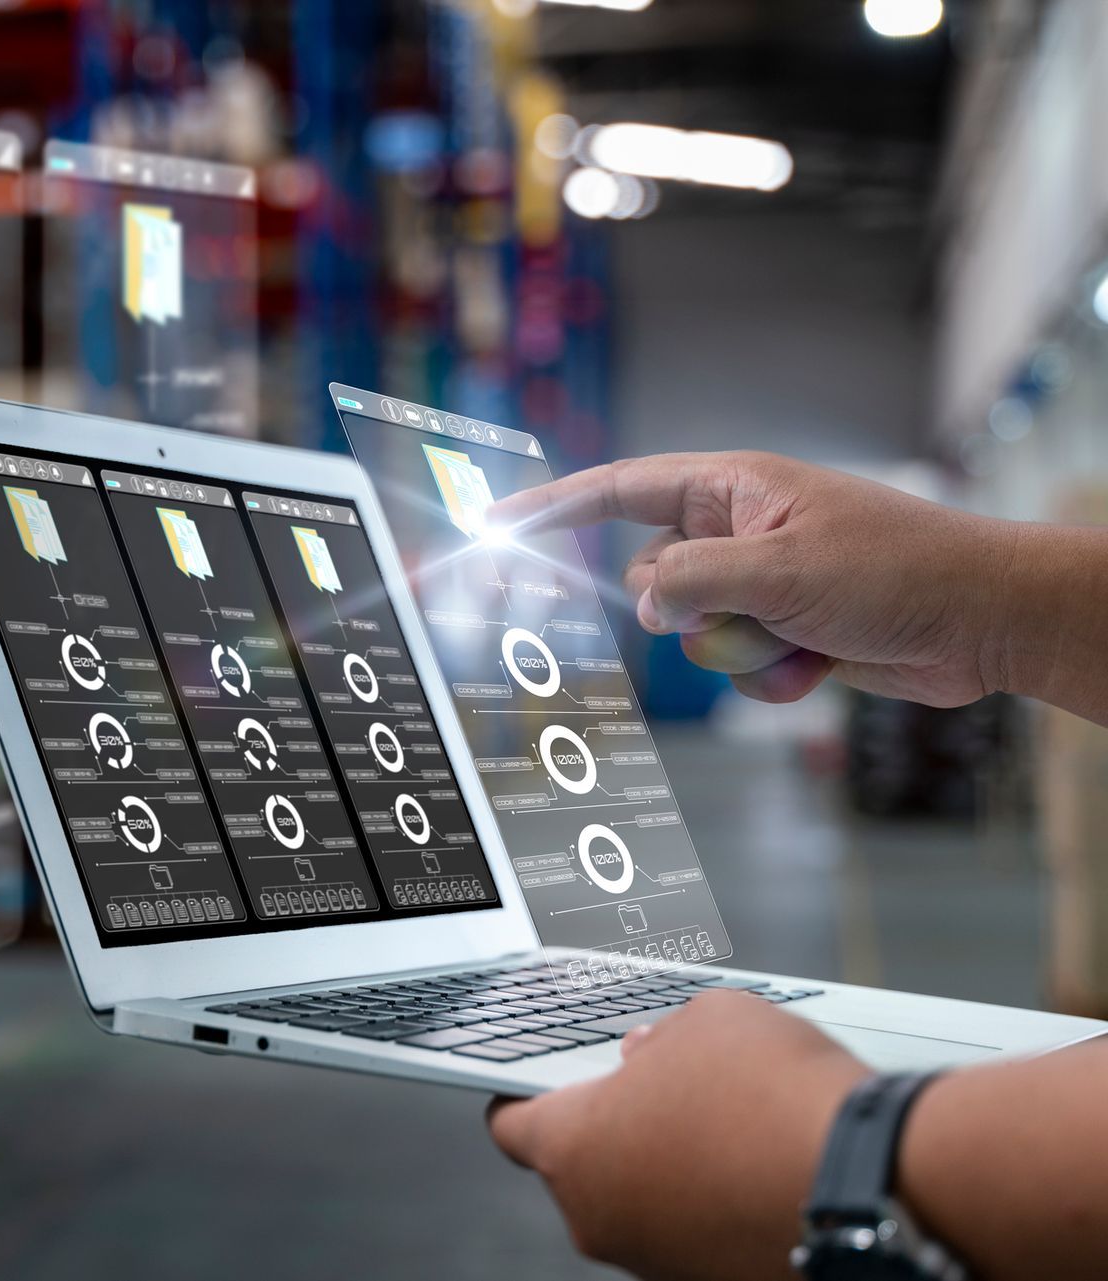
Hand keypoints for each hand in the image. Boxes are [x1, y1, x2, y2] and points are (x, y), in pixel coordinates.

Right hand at [484, 451, 1019, 706]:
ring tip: (800, 640)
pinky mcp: (786, 630)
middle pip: (656, 577)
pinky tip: (816, 666)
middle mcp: (742, 531)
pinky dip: (767, 674)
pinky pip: (736, 664)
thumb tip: (640, 601)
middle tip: (739, 616)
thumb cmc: (899, 570)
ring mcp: (763, 584)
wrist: (984, 622)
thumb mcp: (779, 569)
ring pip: (694, 631)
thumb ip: (691, 581)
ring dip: (736, 650)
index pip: (623, 489)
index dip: (558, 505)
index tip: (503, 523)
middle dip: (686, 611)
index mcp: (734, 488)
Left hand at [487, 991, 868, 1280]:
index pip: (512, 1124)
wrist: (874, 1185)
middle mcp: (600, 1219)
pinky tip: (760, 1170)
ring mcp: (656, 1264)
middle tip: (666, 1089)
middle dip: (617, 1128)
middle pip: (582, 1167)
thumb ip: (661, 1040)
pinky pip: (694, 1236)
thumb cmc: (777, 1095)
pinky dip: (715, 1207)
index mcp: (572, 1148)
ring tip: (732, 1126)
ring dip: (670, 1170)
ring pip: (642, 1205)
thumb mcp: (709, 1022)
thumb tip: (650, 1056)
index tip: (545, 1082)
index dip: (527, 1095)